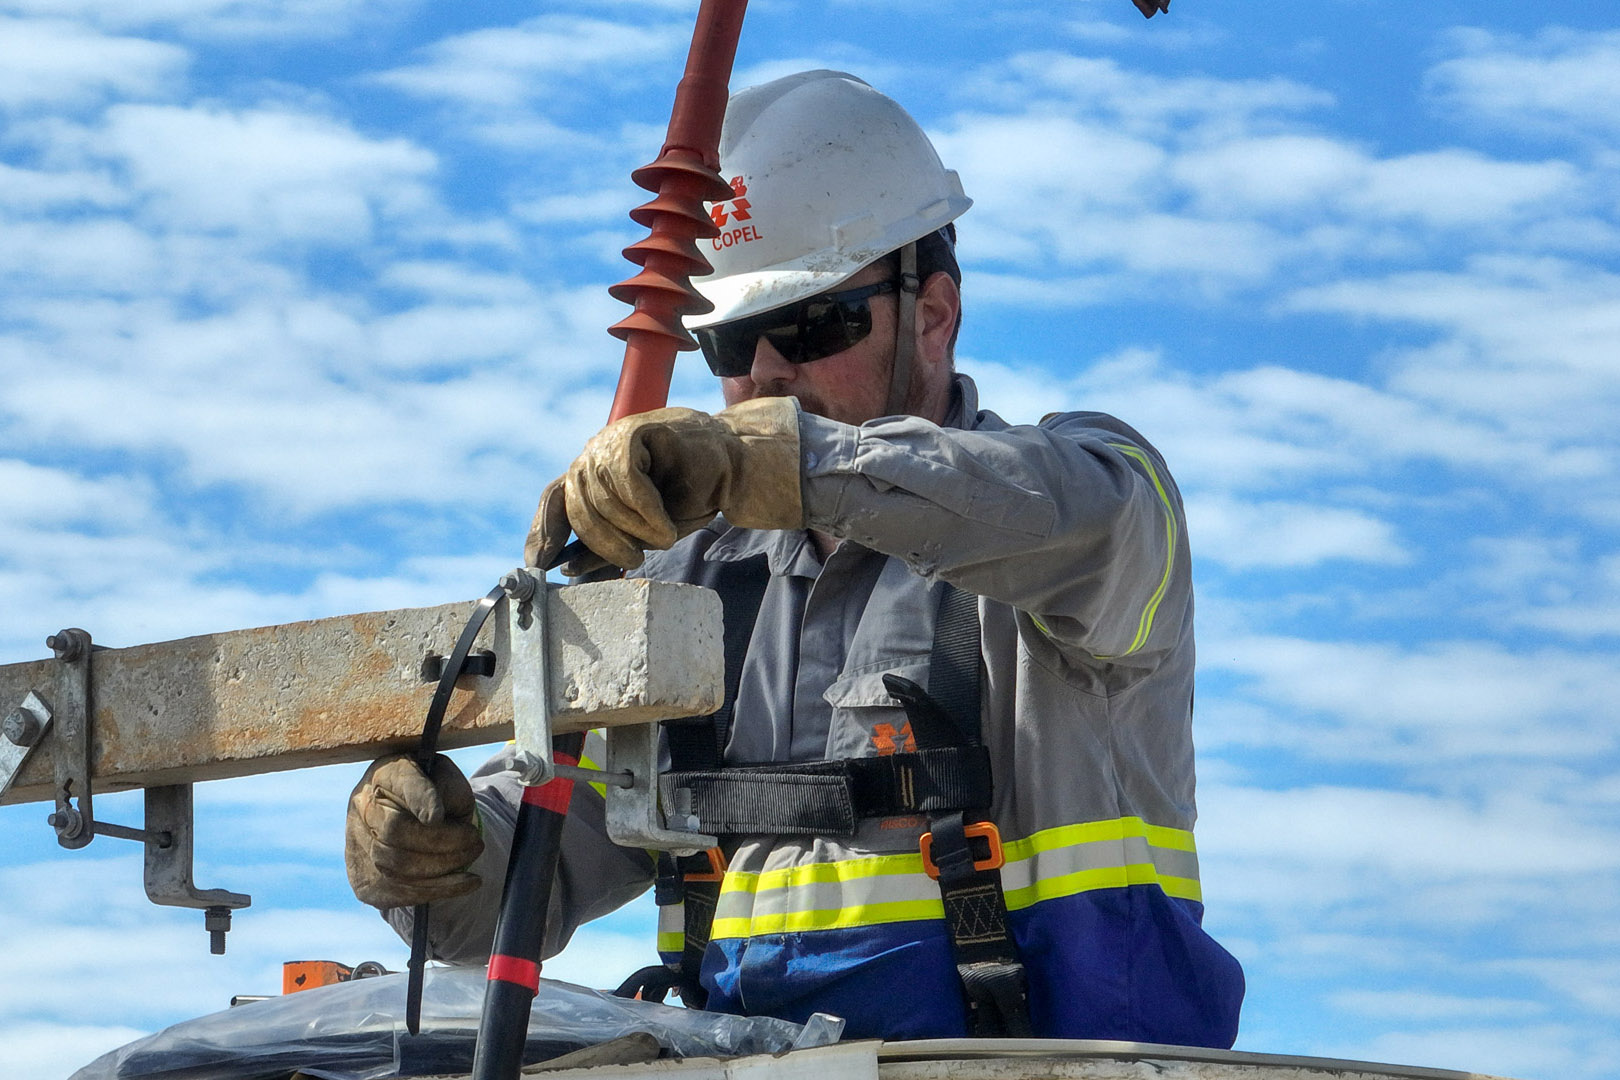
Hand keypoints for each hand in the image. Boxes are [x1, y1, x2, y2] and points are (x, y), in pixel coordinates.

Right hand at [345, 753, 483, 908]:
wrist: (413, 821)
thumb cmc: (437, 793)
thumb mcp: (450, 780)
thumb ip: (450, 788)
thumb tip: (435, 818)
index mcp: (388, 772)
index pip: (400, 783)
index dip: (417, 799)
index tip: (436, 816)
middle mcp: (363, 806)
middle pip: (394, 829)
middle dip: (443, 841)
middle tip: (476, 842)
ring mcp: (357, 844)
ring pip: (397, 865)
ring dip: (444, 867)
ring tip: (472, 857)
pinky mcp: (363, 880)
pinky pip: (400, 891)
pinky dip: (438, 889)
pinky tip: (465, 883)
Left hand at [525, 396, 803, 572]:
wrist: (733, 467)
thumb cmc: (689, 497)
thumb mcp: (643, 532)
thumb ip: (608, 545)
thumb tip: (567, 568)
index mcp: (591, 475)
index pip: (554, 500)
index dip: (543, 531)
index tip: (538, 562)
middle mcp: (594, 455)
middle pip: (577, 506)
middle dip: (605, 542)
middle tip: (634, 561)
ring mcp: (610, 441)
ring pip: (602, 497)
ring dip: (633, 528)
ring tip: (662, 537)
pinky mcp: (633, 433)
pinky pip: (626, 481)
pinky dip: (645, 509)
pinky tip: (664, 524)